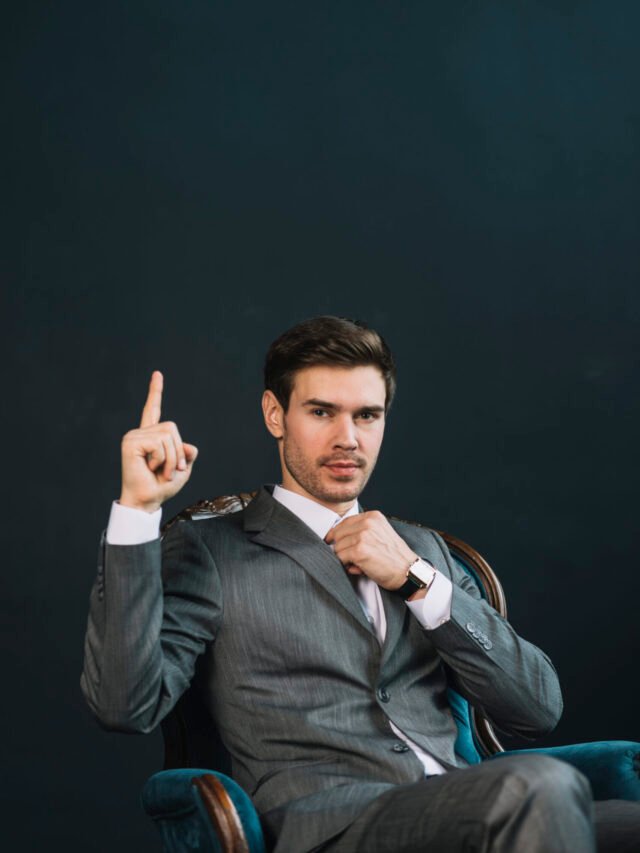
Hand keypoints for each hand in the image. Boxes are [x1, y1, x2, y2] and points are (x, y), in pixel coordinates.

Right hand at [119, 371, 198, 512]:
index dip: (155, 392)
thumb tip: (187, 445)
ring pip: (168, 436)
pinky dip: (163, 460)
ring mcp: (134, 436)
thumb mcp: (183, 467)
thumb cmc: (162, 486)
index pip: (153, 410)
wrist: (148, 501)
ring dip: (171, 459)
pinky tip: (151, 468)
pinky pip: (159, 443)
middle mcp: (141, 433)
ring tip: (161, 472)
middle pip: (172, 428)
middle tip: (169, 470)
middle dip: (178, 452)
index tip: (157, 374)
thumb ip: (187, 452)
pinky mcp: (130, 442)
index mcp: (151, 436)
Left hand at [324, 511, 418, 590]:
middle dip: (340, 547)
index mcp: (373, 516)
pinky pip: (340, 557)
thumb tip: (337, 539)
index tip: (331, 541)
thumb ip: (362, 531)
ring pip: (337, 547)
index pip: (345, 522)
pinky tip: (359, 568)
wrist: (408, 572)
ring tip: (359, 564)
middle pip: (338, 533)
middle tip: (349, 558)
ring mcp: (363, 536)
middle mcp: (368, 523)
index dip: (337, 534)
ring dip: (344, 558)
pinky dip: (346, 565)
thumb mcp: (381, 534)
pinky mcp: (359, 550)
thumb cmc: (395, 557)